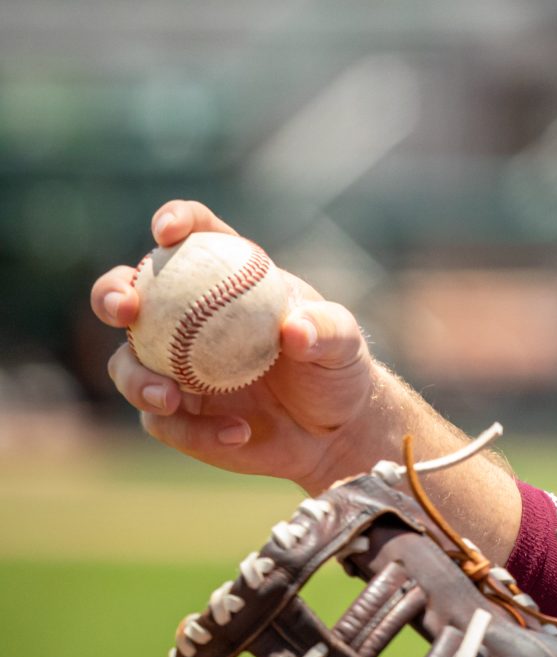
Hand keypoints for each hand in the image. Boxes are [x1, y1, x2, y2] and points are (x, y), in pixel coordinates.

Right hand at [92, 201, 386, 491]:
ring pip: (126, 364)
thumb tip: (294, 329)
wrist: (333, 431)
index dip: (176, 221)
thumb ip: (326, 330)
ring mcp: (173, 366)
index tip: (167, 232)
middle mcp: (188, 317)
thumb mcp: (344, 343)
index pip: (197, 236)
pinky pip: (161, 421)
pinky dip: (195, 431)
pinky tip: (238, 434)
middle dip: (112, 293)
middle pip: (130, 292)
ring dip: (137, 380)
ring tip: (170, 399)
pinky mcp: (173, 415)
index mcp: (229, 278)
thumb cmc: (337, 369)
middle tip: (127, 309)